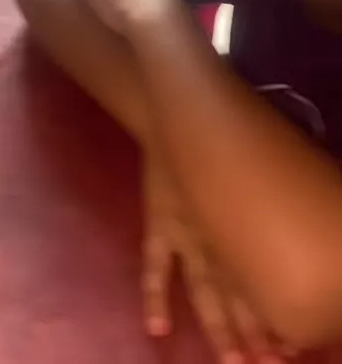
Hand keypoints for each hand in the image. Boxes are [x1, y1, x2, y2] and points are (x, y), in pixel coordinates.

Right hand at [143, 156, 289, 363]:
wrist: (179, 120)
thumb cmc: (227, 143)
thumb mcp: (262, 172)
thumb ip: (276, 202)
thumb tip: (305, 225)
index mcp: (241, 227)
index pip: (262, 282)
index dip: (276, 314)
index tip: (292, 346)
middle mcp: (217, 242)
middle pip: (237, 295)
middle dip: (253, 332)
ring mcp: (185, 238)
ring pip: (203, 292)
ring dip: (217, 326)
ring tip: (230, 361)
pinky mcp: (160, 226)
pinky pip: (156, 267)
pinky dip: (155, 297)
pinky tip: (157, 328)